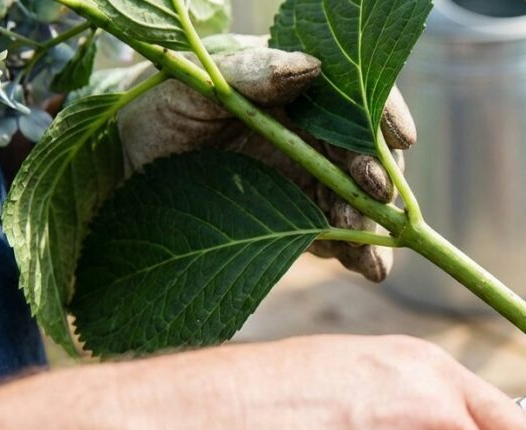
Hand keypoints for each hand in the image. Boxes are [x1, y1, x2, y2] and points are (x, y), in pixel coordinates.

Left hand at [116, 36, 415, 281]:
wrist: (123, 164)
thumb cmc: (155, 108)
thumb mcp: (194, 84)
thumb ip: (249, 72)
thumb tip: (311, 66)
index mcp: (298, 90)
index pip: (356, 96)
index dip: (384, 113)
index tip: (402, 138)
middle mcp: (314, 134)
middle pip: (367, 156)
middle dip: (377, 181)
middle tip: (377, 201)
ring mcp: (311, 179)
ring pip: (359, 201)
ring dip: (373, 227)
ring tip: (374, 256)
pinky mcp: (298, 219)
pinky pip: (337, 235)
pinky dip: (356, 252)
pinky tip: (367, 267)